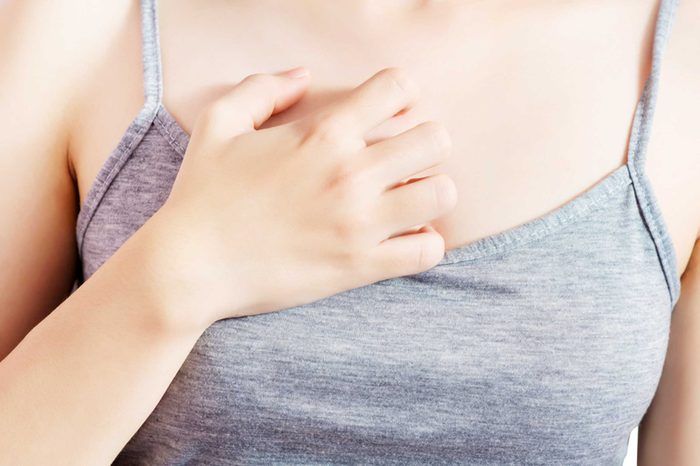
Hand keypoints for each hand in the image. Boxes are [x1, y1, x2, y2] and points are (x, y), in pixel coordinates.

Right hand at [149, 66, 456, 328]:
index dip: (401, 94)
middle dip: (424, 143)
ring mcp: (360, 222)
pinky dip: (425, 243)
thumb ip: (263, 88)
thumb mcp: (219, 124)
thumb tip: (304, 74)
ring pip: (442, 193)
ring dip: (431, 191)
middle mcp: (351, 173)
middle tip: (403, 159)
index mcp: (323, 132)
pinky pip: (427, 252)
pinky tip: (403, 238)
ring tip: (408, 199)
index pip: (397, 89)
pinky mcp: (360, 266)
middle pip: (435, 140)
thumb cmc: (202, 194)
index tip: (390, 111)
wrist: (191, 266)